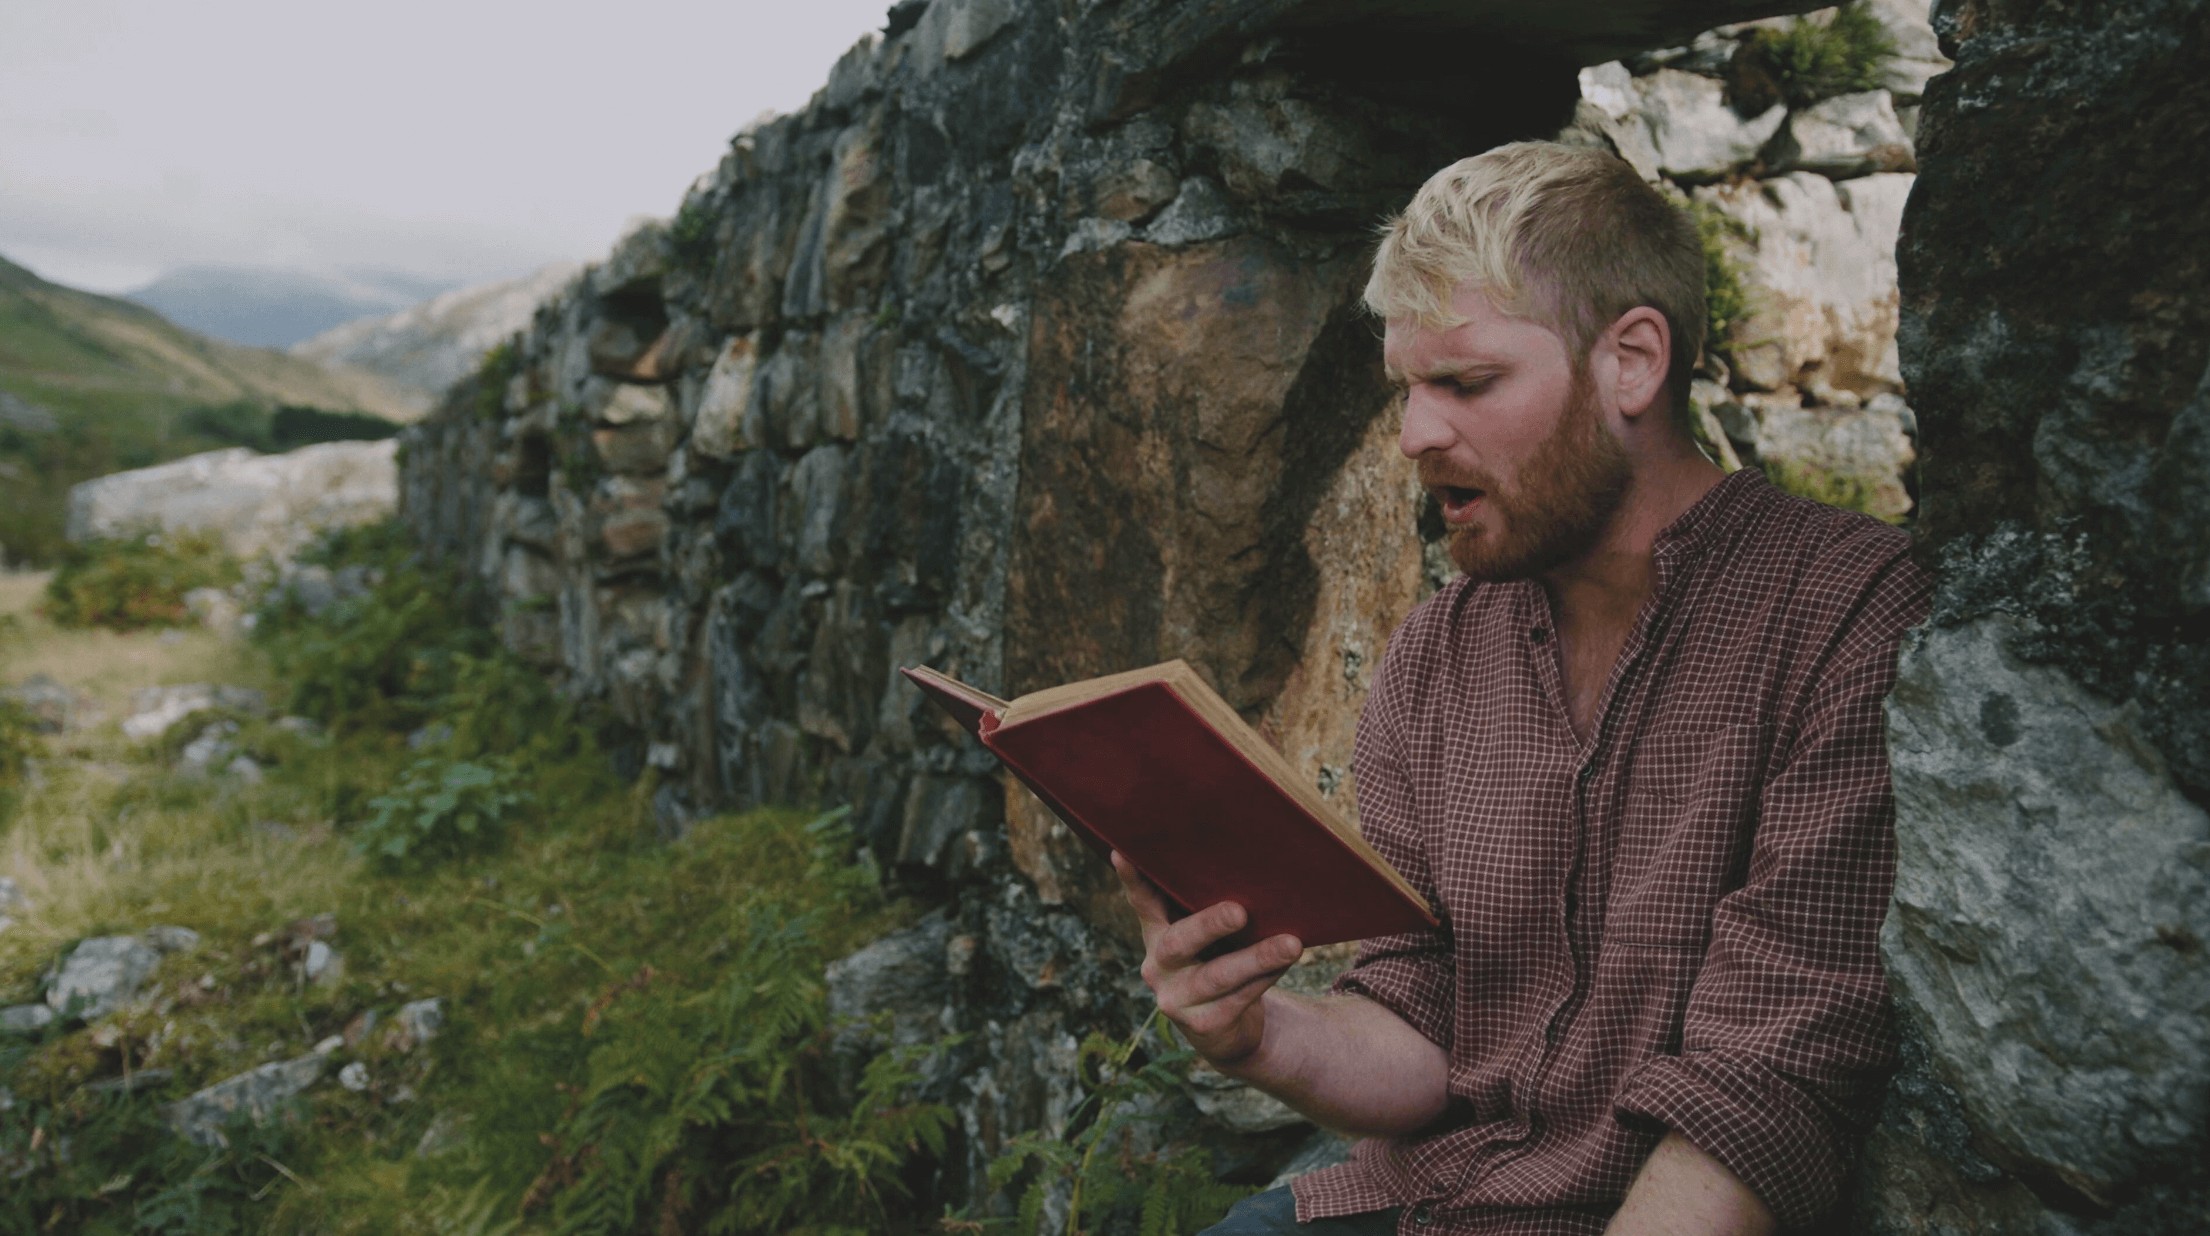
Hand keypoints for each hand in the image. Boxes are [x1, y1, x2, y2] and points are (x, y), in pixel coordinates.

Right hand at [1113, 851, 1302, 1067]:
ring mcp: (1176, 1000)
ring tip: (1291, 944)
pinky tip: (1286, 962)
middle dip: (1210, 925)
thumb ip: (1207, 910)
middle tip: (1239, 911)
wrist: (1225, 1031)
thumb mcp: (1206, 938)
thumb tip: (1250, 870)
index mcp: (1156, 935)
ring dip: (1257, 957)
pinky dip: (1266, 977)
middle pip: (1179, 943)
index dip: (1132, 879)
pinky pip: (1238, 997)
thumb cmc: (1219, 962)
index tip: (1123, 852)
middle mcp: (1157, 967)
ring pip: (1217, 975)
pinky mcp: (1202, 1025)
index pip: (1141, 903)